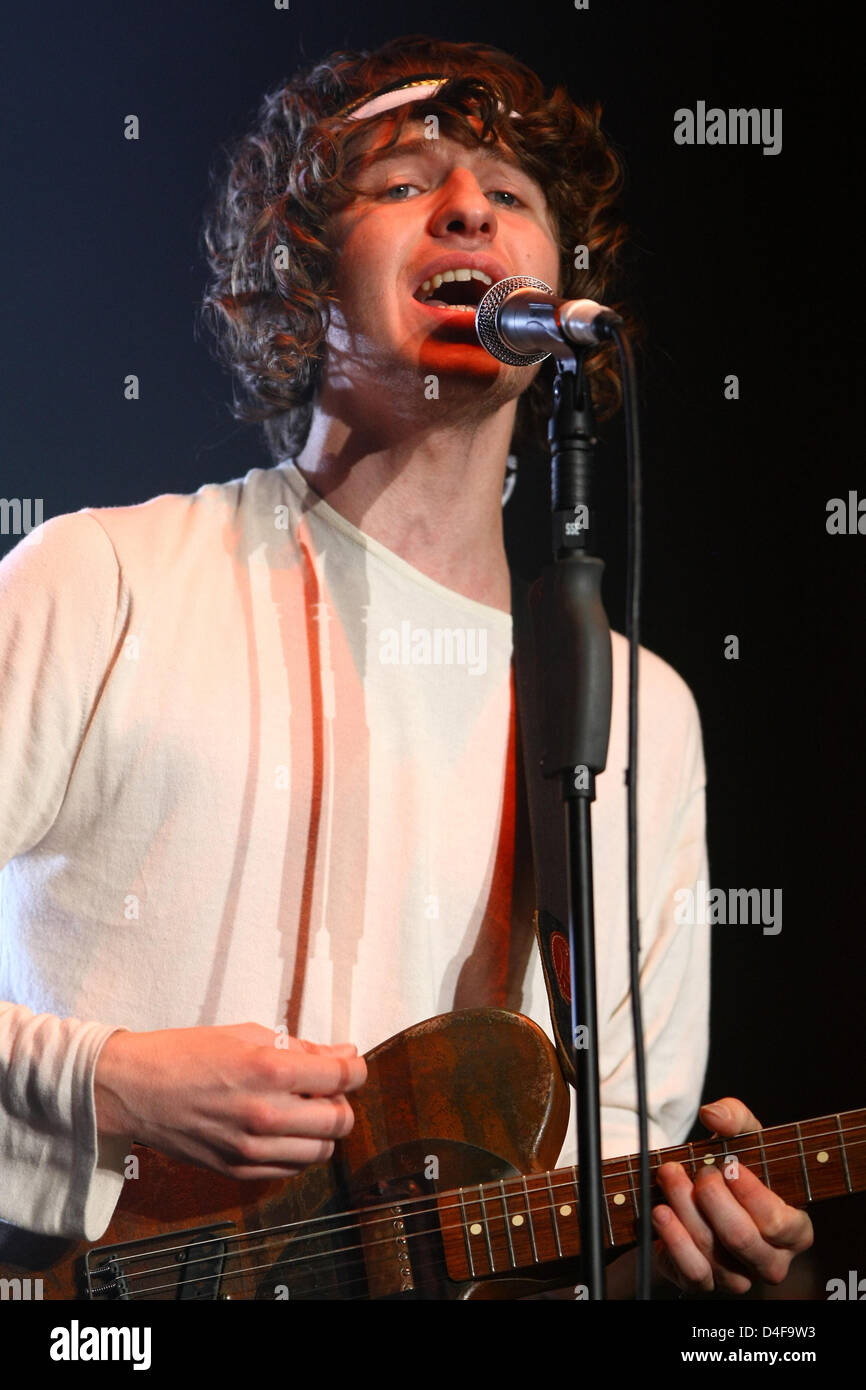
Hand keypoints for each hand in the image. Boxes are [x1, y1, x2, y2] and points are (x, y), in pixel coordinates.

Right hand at [94, 1022, 366, 1178]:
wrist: (133, 1088)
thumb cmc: (186, 1053)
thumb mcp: (246, 1034)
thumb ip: (300, 1048)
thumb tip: (343, 1053)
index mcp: (269, 1069)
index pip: (342, 1076)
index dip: (356, 1069)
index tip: (351, 1065)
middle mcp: (265, 1112)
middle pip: (340, 1119)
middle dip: (341, 1101)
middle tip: (325, 1088)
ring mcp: (251, 1147)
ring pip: (321, 1151)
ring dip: (321, 1130)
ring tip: (302, 1110)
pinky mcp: (237, 1169)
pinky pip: (290, 1169)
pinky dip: (297, 1151)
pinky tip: (282, 1130)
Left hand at [651, 1097, 813, 1294]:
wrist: (702, 1195)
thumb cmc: (734, 1167)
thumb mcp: (741, 1136)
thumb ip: (735, 1118)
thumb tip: (714, 1115)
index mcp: (794, 1231)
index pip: (778, 1223)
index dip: (751, 1194)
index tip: (729, 1167)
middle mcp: (770, 1261)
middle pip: (742, 1238)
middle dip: (713, 1198)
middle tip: (700, 1171)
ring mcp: (738, 1277)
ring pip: (712, 1250)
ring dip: (684, 1208)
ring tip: (670, 1176)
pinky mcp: (705, 1282)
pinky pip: (691, 1270)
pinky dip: (673, 1239)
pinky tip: (661, 1211)